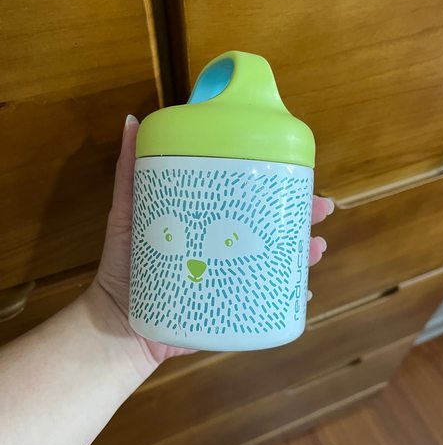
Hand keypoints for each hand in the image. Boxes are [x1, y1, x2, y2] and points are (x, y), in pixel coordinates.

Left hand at [88, 115, 332, 369]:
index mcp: (207, 223)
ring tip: (317, 248)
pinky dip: (286, 296)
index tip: (297, 173)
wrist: (119, 323)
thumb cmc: (124, 264)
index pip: (246, 199)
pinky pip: (265, 300)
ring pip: (275, 261)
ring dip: (302, 253)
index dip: (274, 185)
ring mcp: (230, 279)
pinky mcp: (231, 309)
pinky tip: (302, 291)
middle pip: (270, 226)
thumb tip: (133, 121)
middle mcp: (224, 248)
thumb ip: (129, 172)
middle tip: (321, 208)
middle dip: (300, 216)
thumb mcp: (127, 212)